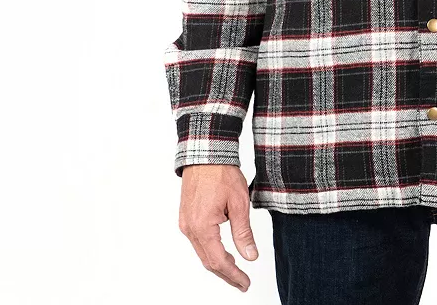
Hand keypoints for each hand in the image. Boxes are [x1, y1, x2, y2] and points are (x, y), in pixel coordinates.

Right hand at [178, 164, 259, 291]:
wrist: (205, 153)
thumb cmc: (221, 172)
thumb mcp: (239, 203)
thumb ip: (243, 232)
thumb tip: (250, 256)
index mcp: (202, 227)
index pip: (218, 261)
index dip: (233, 275)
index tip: (245, 283)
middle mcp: (190, 228)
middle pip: (208, 261)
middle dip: (226, 274)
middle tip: (243, 282)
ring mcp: (186, 223)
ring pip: (202, 253)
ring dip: (218, 264)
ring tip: (235, 271)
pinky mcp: (186, 217)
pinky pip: (198, 242)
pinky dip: (211, 251)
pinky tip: (222, 253)